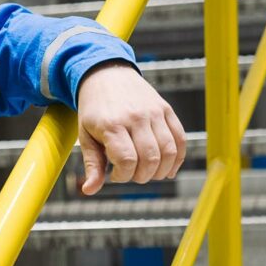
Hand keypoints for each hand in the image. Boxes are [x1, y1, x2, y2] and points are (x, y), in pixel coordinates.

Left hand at [76, 61, 185, 195]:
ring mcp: (153, 112)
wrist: (105, 74)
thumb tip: (89, 190)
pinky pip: (180, 139)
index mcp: (112, 124)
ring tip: (148, 172)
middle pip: (150, 159)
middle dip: (142, 176)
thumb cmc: (94, 108)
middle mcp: (135, 117)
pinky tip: (167, 167)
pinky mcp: (166, 109)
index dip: (124, 176)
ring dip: (161, 171)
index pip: (127, 161)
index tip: (116, 175)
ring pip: (169, 151)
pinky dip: (177, 158)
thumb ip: (92, 164)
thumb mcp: (85, 135)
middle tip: (132, 174)